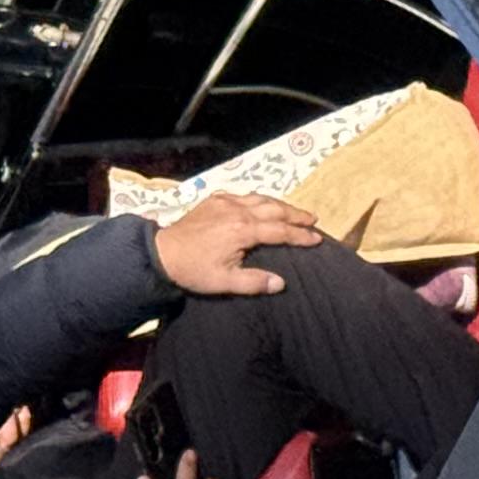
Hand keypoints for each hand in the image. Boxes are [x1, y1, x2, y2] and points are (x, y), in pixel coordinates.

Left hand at [152, 191, 324, 297]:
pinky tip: (263, 204)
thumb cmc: (193, 271)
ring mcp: (225, 202)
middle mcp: (237, 211)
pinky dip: (259, 199)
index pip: (280, 231)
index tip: (317, 239)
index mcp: (243, 231)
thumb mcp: (224, 282)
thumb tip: (281, 283)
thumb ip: (254, 282)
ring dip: (280, 204)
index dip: (300, 236)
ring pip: (260, 198)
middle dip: (296, 215)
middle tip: (313, 219)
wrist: (162, 253)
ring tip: (295, 211)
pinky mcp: (214, 200)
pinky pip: (244, 195)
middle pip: (275, 209)